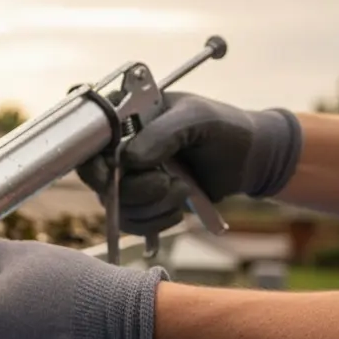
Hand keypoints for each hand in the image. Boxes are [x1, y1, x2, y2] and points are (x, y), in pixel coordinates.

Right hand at [76, 92, 302, 235]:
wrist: (249, 160)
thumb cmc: (224, 128)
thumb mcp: (198, 119)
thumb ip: (164, 133)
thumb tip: (128, 159)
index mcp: (126, 115)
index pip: (89, 136)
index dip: (93, 159)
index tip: (110, 173)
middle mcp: (119, 147)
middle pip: (98, 178)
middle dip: (133, 189)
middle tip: (164, 182)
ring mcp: (128, 177)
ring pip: (115, 205)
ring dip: (152, 205)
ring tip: (184, 189)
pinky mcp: (140, 203)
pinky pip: (131, 223)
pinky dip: (156, 221)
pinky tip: (179, 208)